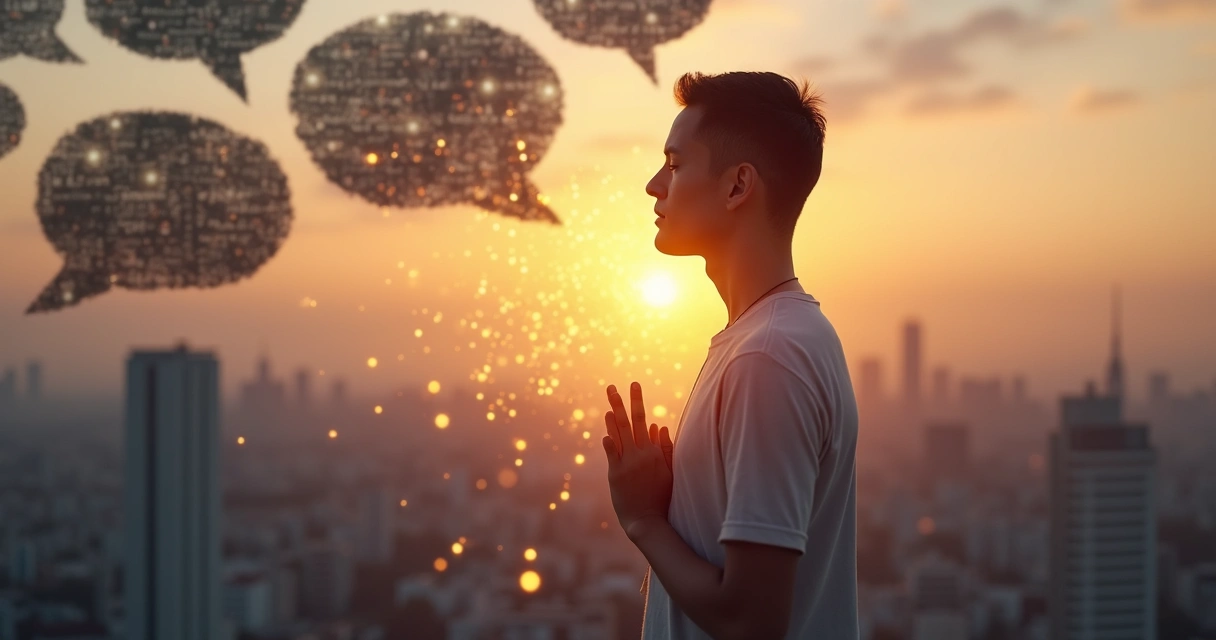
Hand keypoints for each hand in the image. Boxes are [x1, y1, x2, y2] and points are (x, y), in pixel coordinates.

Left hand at [603, 381, 673, 540]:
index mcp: (654, 452)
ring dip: (612, 417)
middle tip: (613, 386)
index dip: (637, 402)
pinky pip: (611, 455)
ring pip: (619, 435)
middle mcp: (641, 454)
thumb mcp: (668, 471)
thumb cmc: (660, 496)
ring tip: (607, 403)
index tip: (633, 386)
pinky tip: (605, 433)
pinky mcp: (616, 475)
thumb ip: (665, 447)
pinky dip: (609, 443)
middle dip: (623, 402)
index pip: (644, 421)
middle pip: (631, 422)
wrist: (648, 521)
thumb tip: (660, 425)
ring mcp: (628, 464)